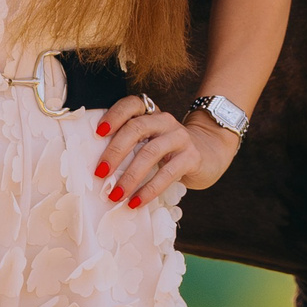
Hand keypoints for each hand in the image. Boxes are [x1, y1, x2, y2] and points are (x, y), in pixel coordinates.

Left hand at [93, 93, 239, 207]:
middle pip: (136, 128)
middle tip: (99, 173)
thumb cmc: (169, 151)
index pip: (131, 105)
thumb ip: (130, 146)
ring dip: (130, 176)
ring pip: (150, 152)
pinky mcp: (192, 156)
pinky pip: (168, 173)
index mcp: (150, 114)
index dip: (114, 115)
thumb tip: (97, 169)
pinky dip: (149, 189)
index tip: (97, 133)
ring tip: (115, 195)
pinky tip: (137, 202)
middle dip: (115, 151)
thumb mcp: (150, 141)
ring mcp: (180, 137)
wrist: (209, 153)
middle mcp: (164, 121)